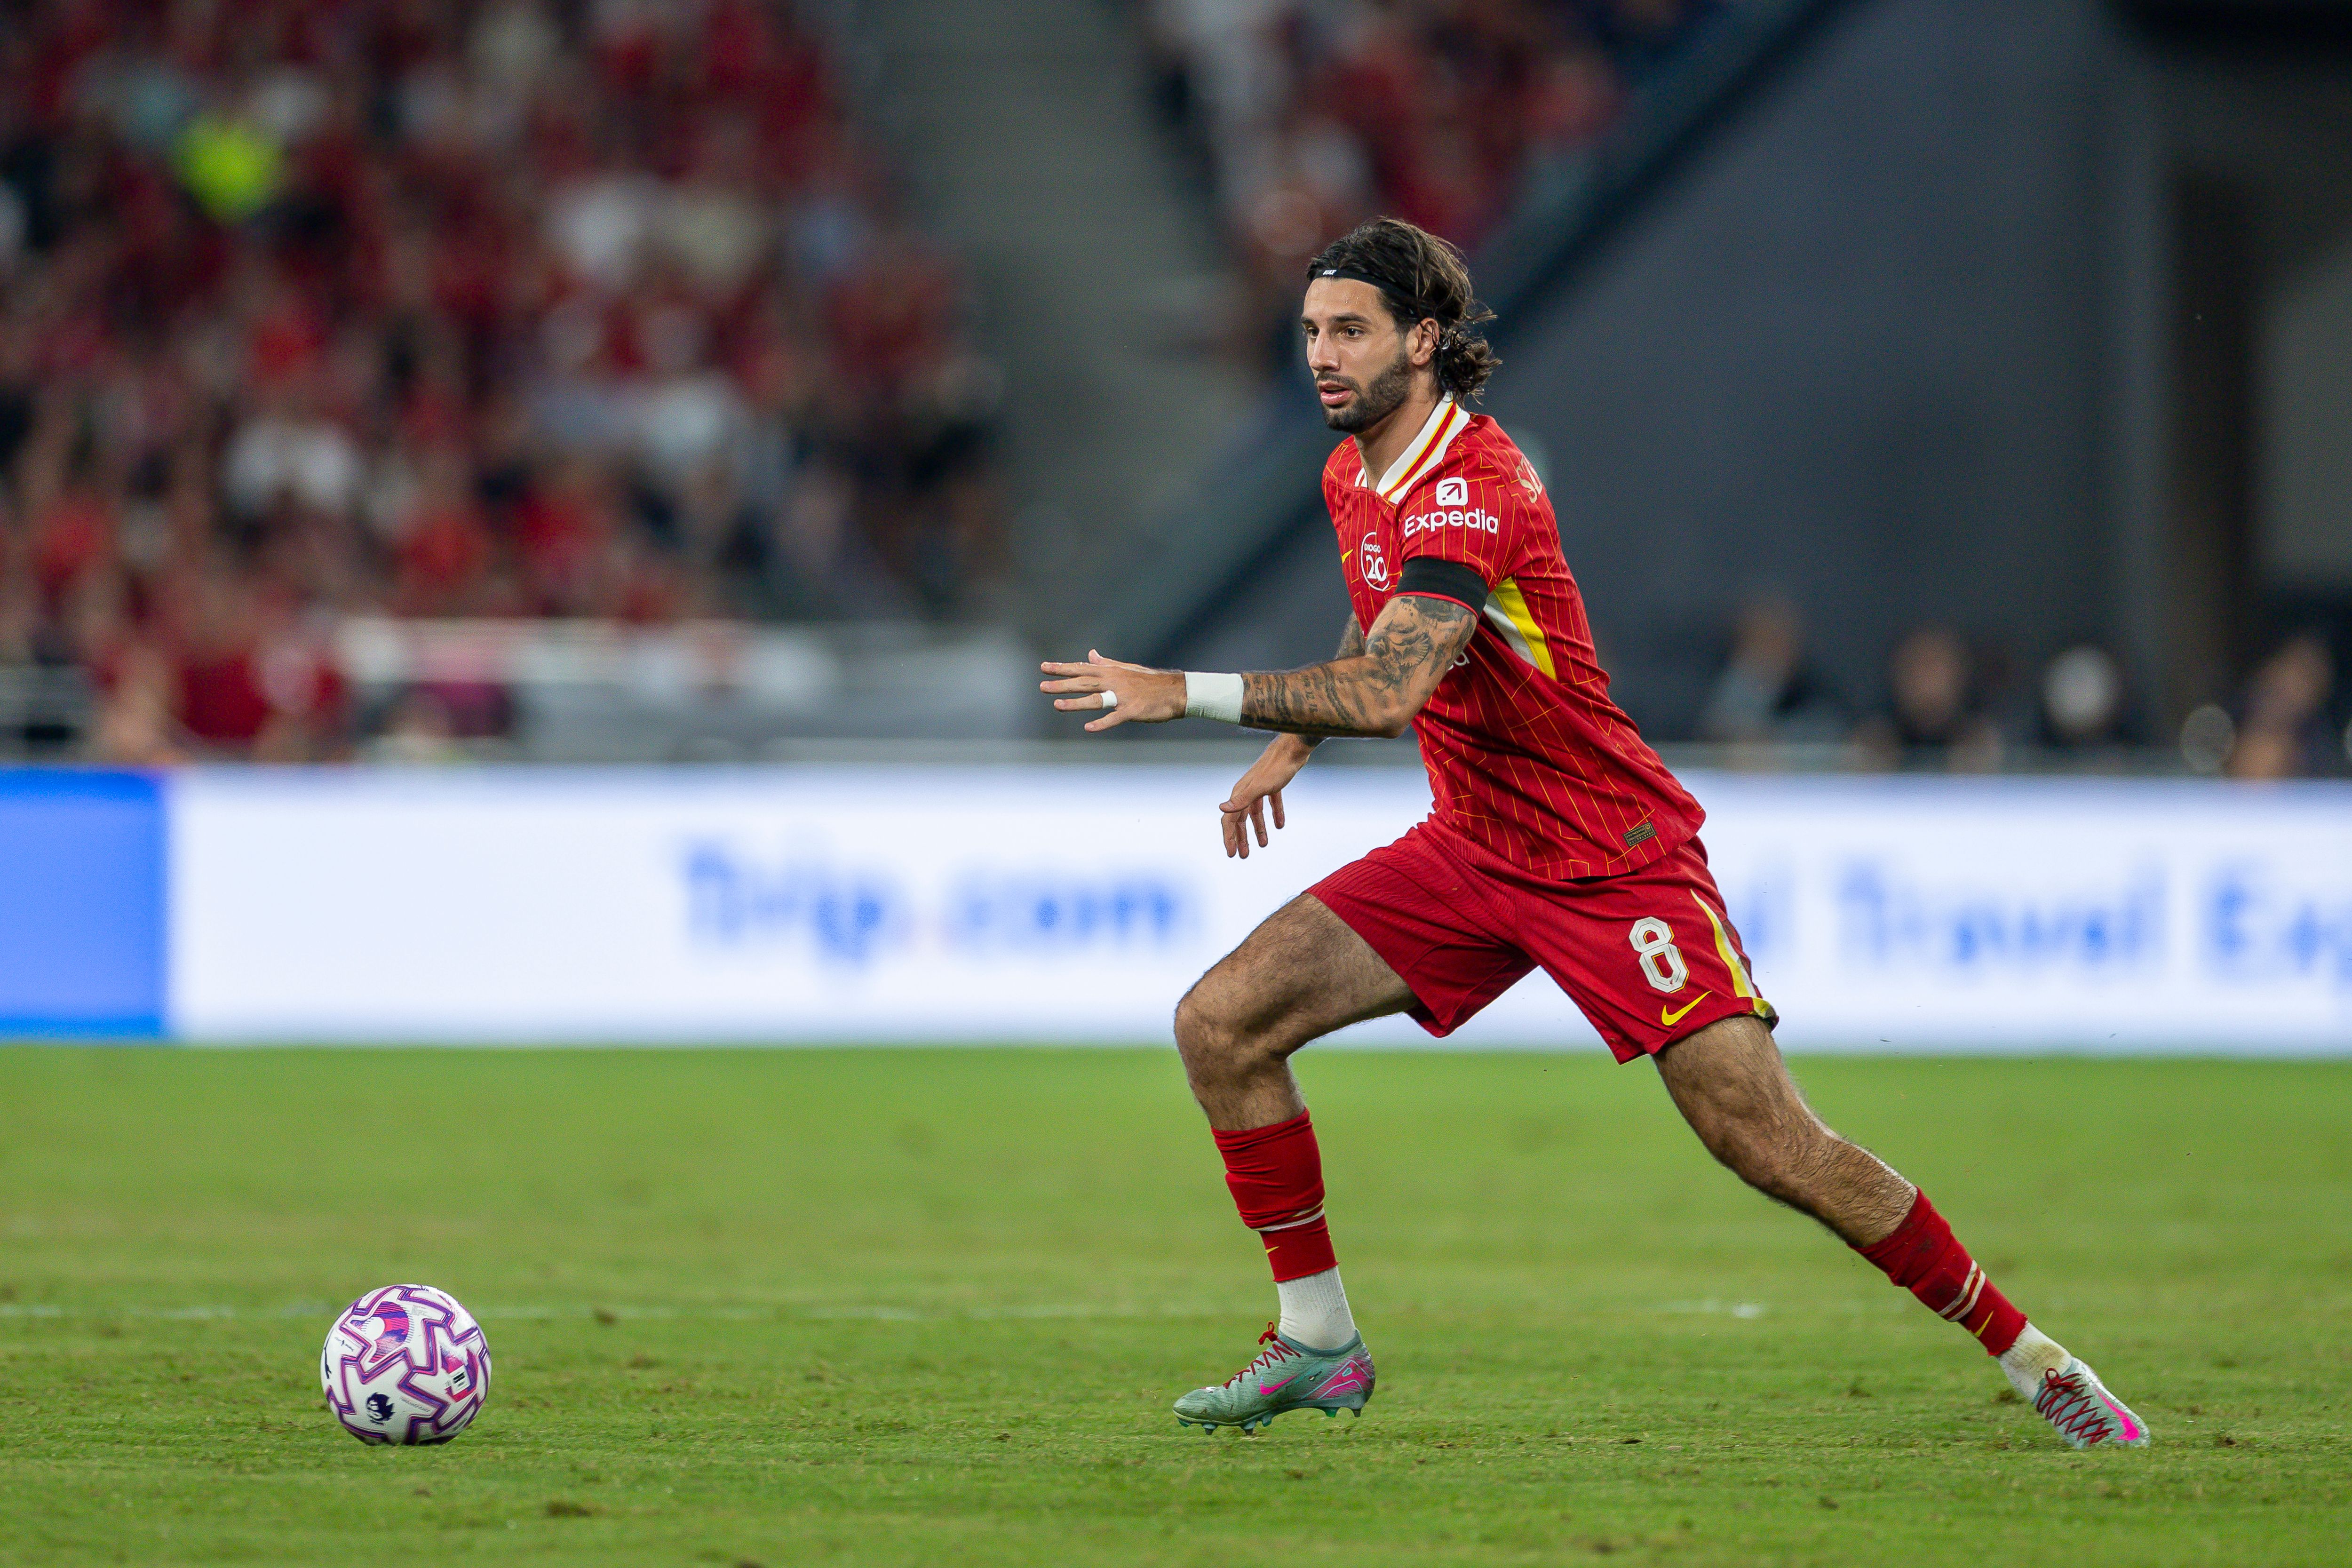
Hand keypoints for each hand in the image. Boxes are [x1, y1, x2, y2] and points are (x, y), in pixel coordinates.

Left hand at [1039, 650, 1186, 731]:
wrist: (1175, 690)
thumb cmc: (1150, 681)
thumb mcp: (1126, 669)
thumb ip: (1106, 663)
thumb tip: (1090, 655)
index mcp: (1111, 671)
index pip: (1081, 668)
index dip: (1062, 668)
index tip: (1044, 667)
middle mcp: (1114, 681)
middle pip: (1083, 683)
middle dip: (1062, 684)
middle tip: (1043, 687)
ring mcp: (1122, 696)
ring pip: (1095, 699)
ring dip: (1075, 703)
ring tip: (1057, 705)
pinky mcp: (1132, 711)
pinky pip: (1114, 717)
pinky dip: (1102, 723)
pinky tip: (1088, 728)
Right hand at [1221, 735, 1314, 857]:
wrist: (1293, 749)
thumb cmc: (1276, 768)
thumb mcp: (1259, 787)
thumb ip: (1241, 800)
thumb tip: (1222, 808)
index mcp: (1240, 793)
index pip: (1230, 819)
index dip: (1229, 837)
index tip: (1232, 854)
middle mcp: (1247, 791)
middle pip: (1241, 819)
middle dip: (1242, 838)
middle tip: (1244, 855)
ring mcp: (1260, 788)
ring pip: (1256, 813)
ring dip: (1258, 829)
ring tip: (1263, 844)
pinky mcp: (1273, 785)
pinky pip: (1271, 803)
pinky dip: (1275, 814)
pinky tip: (1280, 825)